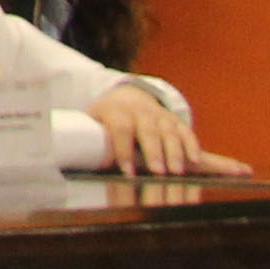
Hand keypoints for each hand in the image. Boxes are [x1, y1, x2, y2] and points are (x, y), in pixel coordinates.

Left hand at [89, 82, 234, 176]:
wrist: (127, 96)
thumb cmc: (106, 118)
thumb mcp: (94, 123)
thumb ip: (90, 140)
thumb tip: (75, 163)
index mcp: (116, 112)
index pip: (120, 130)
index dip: (123, 150)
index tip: (127, 171)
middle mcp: (141, 112)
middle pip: (148, 131)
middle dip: (153, 152)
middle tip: (157, 172)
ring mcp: (160, 115)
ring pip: (169, 132)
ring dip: (174, 152)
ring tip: (176, 172)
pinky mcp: (176, 121)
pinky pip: (186, 131)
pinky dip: (191, 145)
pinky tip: (194, 160)